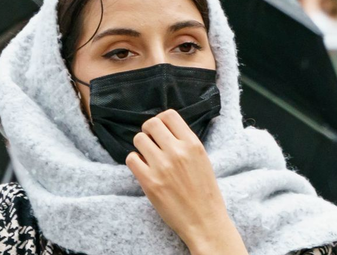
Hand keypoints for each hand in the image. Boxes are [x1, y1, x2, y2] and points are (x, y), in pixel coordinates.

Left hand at [127, 110, 246, 254]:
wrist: (205, 221)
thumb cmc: (205, 192)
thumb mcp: (202, 160)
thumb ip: (185, 143)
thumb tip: (164, 129)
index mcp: (193, 144)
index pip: (169, 115)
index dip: (161, 121)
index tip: (160, 130)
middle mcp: (177, 152)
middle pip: (150, 124)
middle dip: (148, 131)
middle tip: (151, 143)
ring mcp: (162, 166)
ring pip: (138, 139)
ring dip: (141, 147)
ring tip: (148, 158)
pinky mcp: (149, 181)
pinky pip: (131, 158)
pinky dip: (135, 162)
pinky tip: (144, 169)